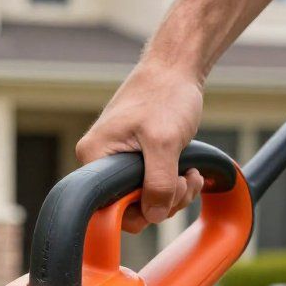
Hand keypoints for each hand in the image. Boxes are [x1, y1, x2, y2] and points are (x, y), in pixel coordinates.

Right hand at [76, 57, 205, 232]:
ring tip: (190, 174)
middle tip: (184, 182)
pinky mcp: (131, 159)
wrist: (175, 68)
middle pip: (126, 206)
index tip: (167, 192)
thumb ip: (158, 183)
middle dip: (162, 200)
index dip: (140, 209)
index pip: (108, 207)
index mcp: (94, 158)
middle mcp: (99, 162)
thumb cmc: (165, 95)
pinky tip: (187, 172)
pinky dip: (172, 185)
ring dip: (173, 194)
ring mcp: (115, 162)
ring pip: (141, 198)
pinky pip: (148, 186)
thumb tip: (155, 216)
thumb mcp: (165, 142)